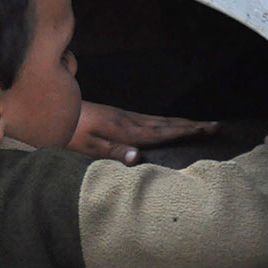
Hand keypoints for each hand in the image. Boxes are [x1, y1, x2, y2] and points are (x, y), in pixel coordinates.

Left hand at [67, 101, 218, 164]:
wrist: (52, 110)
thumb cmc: (68, 132)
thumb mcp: (86, 146)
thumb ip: (112, 151)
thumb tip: (138, 157)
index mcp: (124, 130)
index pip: (161, 132)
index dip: (185, 131)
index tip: (207, 129)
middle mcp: (127, 121)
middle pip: (166, 123)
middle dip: (191, 125)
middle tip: (215, 126)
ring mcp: (123, 117)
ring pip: (159, 120)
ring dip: (180, 122)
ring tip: (200, 124)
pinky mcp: (117, 117)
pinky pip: (148, 120)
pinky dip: (165, 122)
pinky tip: (167, 125)